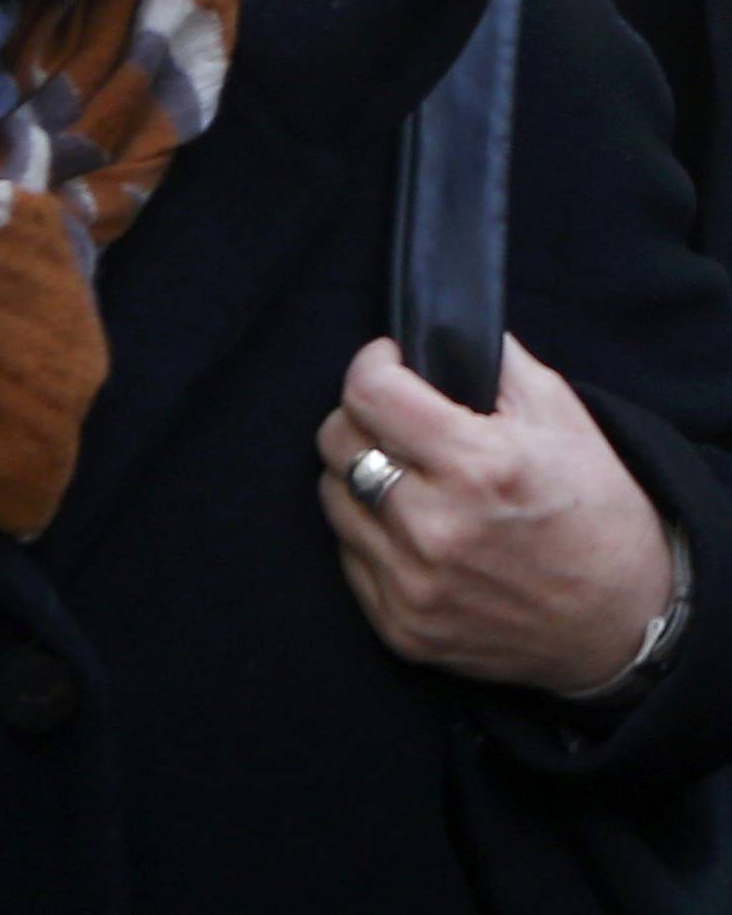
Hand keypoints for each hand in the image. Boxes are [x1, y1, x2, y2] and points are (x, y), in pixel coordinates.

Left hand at [317, 335, 671, 694]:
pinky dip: (371, 535)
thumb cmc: (593, 509)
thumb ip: (490, 358)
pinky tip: (412, 529)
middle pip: (337, 442)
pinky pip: (349, 556)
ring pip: (334, 498)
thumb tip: (434, 329)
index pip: (367, 392)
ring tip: (406, 476)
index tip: (391, 364)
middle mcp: (438, 529)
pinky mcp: (404, 628)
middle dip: (361, 418)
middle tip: (397, 422)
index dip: (375, 365)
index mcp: (477, 465)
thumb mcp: (559, 413)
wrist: (624, 623)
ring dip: (360, 476)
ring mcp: (416, 585)